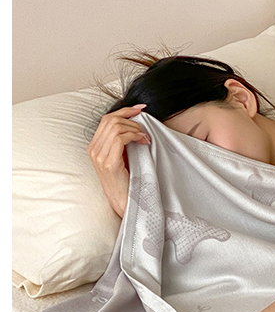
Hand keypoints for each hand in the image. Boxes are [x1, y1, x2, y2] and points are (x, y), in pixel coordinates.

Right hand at [87, 103, 150, 217]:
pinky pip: (120, 138)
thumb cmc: (127, 180)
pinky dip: (134, 136)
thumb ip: (123, 140)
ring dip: (135, 129)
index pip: (107, 119)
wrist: (125, 202)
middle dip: (132, 120)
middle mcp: (93, 149)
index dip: (125, 111)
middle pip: (111, 119)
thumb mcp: (122, 155)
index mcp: (94, 146)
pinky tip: (143, 142)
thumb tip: (136, 121)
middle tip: (145, 131)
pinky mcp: (108, 163)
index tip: (140, 109)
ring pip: (116, 126)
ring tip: (145, 138)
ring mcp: (99, 156)